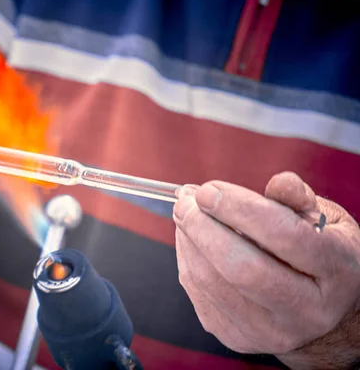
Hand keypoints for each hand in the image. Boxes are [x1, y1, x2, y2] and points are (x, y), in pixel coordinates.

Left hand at [173, 172, 359, 367]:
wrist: (323, 317)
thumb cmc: (320, 258)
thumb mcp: (327, 222)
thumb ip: (299, 199)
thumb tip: (277, 182)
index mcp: (335, 272)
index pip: (284, 236)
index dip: (240, 209)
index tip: (209, 189)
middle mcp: (306, 310)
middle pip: (242, 268)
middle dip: (203, 227)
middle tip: (187, 200)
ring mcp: (269, 330)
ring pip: (211, 282)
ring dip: (188, 240)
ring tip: (185, 212)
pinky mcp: (237, 338)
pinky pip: (198, 293)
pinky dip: (187, 258)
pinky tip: (190, 238)